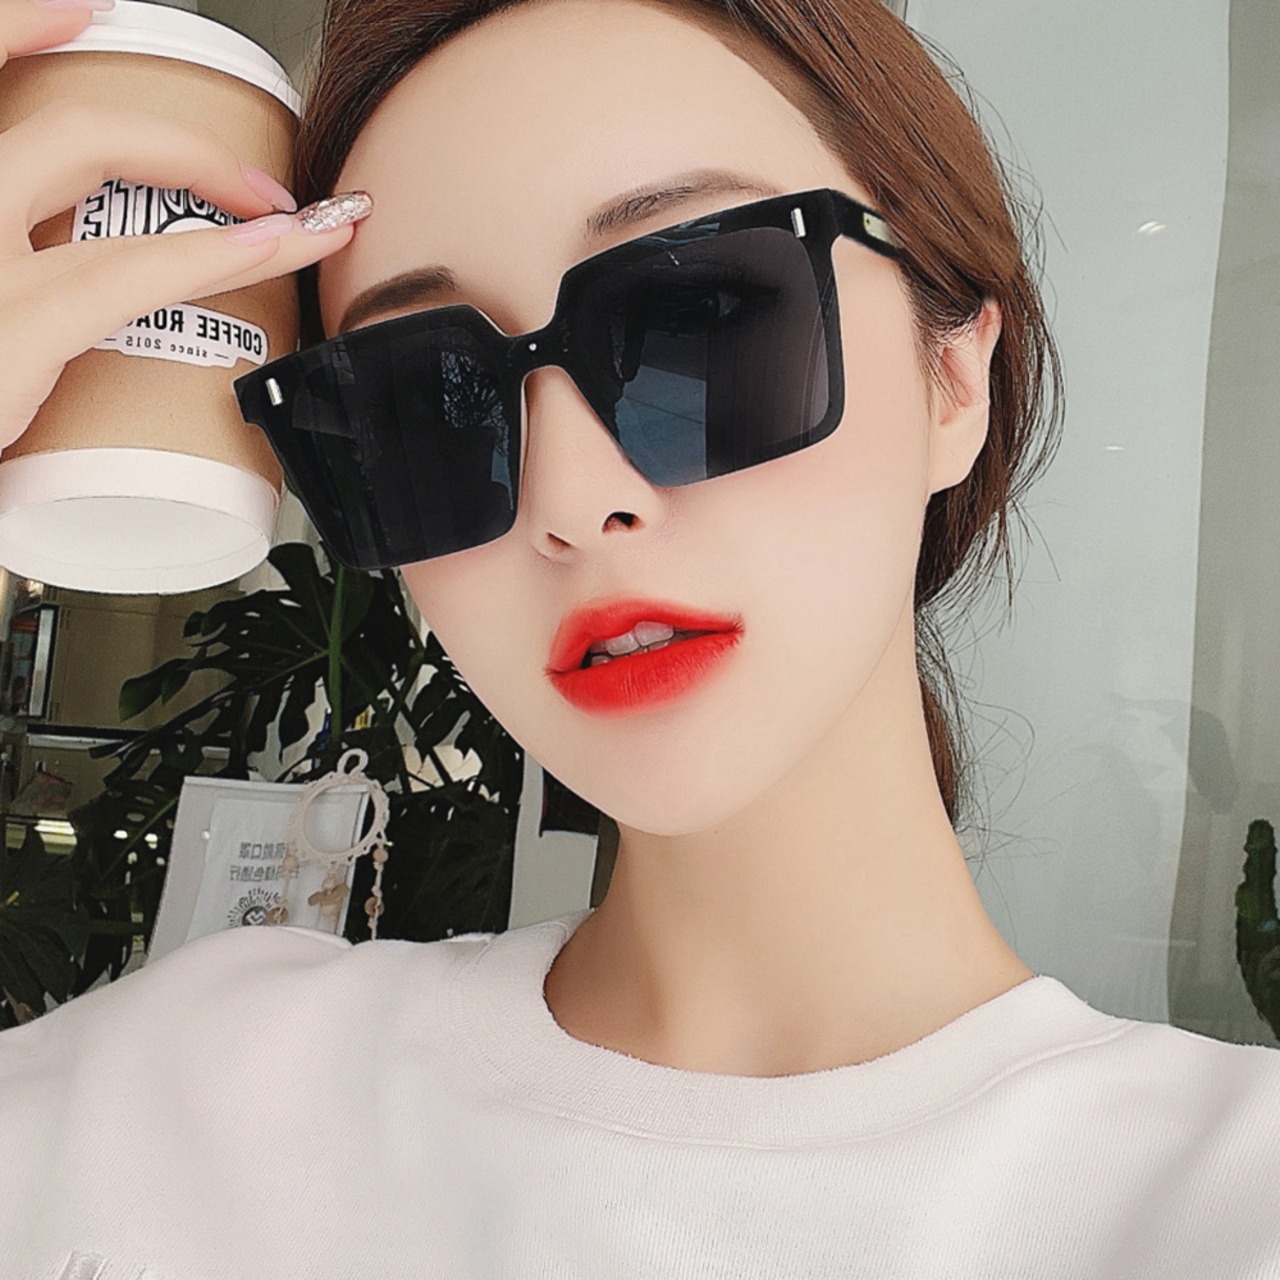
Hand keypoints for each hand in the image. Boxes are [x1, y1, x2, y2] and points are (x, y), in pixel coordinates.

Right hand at [0, 0, 363, 450]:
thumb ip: (13, 274)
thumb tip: (55, 290)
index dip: (21, 27)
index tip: (84, 12)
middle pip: (54, 121)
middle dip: (167, 135)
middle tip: (250, 180)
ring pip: (94, 155)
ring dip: (206, 168)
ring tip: (289, 210)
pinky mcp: (8, 322)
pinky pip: (135, 267)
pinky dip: (220, 252)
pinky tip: (279, 244)